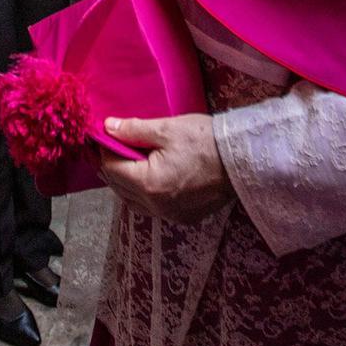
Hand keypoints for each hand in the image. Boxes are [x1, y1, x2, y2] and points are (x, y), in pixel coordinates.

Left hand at [98, 114, 232, 222]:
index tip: (100, 136)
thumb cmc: (206, 141)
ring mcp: (170, 215)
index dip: (103, 151)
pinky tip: (145, 180)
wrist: (244, 161)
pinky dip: (142, 194)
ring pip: (133, 202)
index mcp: (149, 184)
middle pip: (119, 188)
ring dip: (124, 183)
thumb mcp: (168, 129)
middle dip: (110, 167)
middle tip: (108, 147)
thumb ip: (135, 130)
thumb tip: (108, 127)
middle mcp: (156, 206)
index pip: (112, 169)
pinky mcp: (184, 217)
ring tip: (123, 162)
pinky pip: (151, 209)